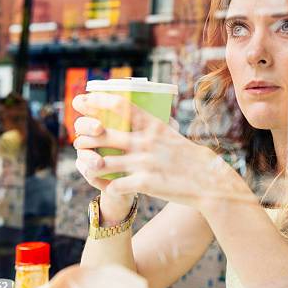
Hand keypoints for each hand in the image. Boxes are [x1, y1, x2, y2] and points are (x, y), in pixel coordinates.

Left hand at [72, 92, 251, 209]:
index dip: (97, 101)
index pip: (120, 106)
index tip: (82, 101)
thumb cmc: (188, 157)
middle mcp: (146, 141)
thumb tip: (132, 115)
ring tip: (88, 166)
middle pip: (104, 134)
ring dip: (91, 164)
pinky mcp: (145, 183)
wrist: (208, 181)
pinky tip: (107, 187)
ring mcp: (145, 162)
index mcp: (153, 126)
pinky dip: (107, 186)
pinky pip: (115, 185)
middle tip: (79, 141)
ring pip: (103, 161)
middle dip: (86, 137)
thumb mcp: (170, 134)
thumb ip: (150, 127)